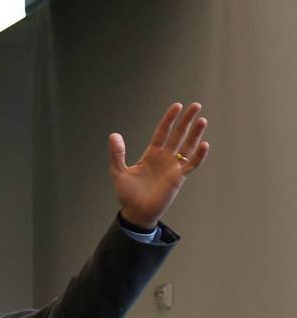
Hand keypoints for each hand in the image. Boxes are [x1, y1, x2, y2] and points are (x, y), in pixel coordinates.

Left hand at [110, 102, 207, 229]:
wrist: (136, 211)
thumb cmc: (128, 193)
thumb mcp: (118, 171)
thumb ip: (117, 153)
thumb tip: (114, 135)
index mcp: (151, 154)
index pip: (162, 132)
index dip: (169, 119)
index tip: (177, 106)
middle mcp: (165, 157)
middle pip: (178, 135)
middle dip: (186, 120)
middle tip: (196, 106)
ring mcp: (173, 167)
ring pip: (188, 146)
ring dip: (195, 134)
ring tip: (202, 120)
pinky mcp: (179, 177)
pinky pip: (191, 164)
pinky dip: (198, 155)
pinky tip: (203, 144)